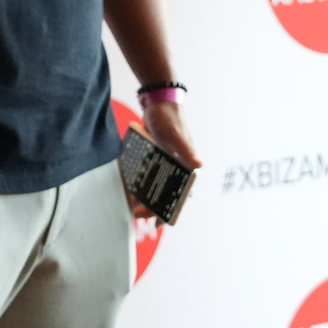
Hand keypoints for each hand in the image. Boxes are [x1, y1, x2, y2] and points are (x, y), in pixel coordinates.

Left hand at [127, 101, 200, 219]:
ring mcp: (165, 162)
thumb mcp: (176, 135)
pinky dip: (140, 182)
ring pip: (155, 186)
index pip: (180, 195)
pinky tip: (129, 188)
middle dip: (152, 206)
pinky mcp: (156, 156)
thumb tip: (198, 165)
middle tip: (136, 215)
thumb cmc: (170, 118)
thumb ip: (186, 150)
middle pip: (165, 193)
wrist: (159, 102)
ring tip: (131, 205)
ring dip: (145, 196)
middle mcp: (177, 167)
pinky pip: (148, 174)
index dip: (170, 211)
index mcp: (186, 166)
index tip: (159, 225)